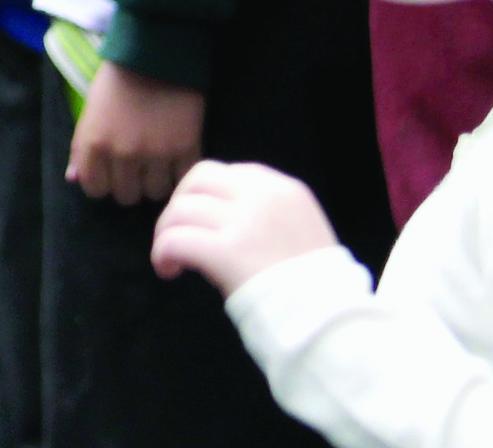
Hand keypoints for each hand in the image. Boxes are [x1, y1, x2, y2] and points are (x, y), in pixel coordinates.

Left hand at [67, 61, 206, 202]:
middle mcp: (122, 153)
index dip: (104, 182)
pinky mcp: (186, 148)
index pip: (95, 189)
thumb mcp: (90, 112)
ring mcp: (156, 153)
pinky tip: (176, 160)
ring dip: (156, 181)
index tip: (112, 171)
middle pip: (126, 196)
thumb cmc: (117, 80)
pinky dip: (180, 174)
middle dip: (130, 183)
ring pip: (155, 193)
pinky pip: (181, 180)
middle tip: (137, 166)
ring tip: (158, 162)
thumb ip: (81, 148)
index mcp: (94, 143)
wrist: (155, 51)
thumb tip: (74, 179)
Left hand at [150, 159, 339, 293]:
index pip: (232, 172)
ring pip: (181, 208)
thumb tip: (222, 216)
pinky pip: (175, 239)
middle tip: (177, 231)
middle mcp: (263, 195)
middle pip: (200, 178)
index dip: (209, 194)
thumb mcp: (303, 231)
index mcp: (286, 189)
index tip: (203, 219)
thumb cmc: (319, 288)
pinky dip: (162, 251)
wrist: (331, 321)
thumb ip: (269, 214)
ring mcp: (244, 221)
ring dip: (166, 230)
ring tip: (169, 257)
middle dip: (181, 202)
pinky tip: (168, 269)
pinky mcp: (225, 251)